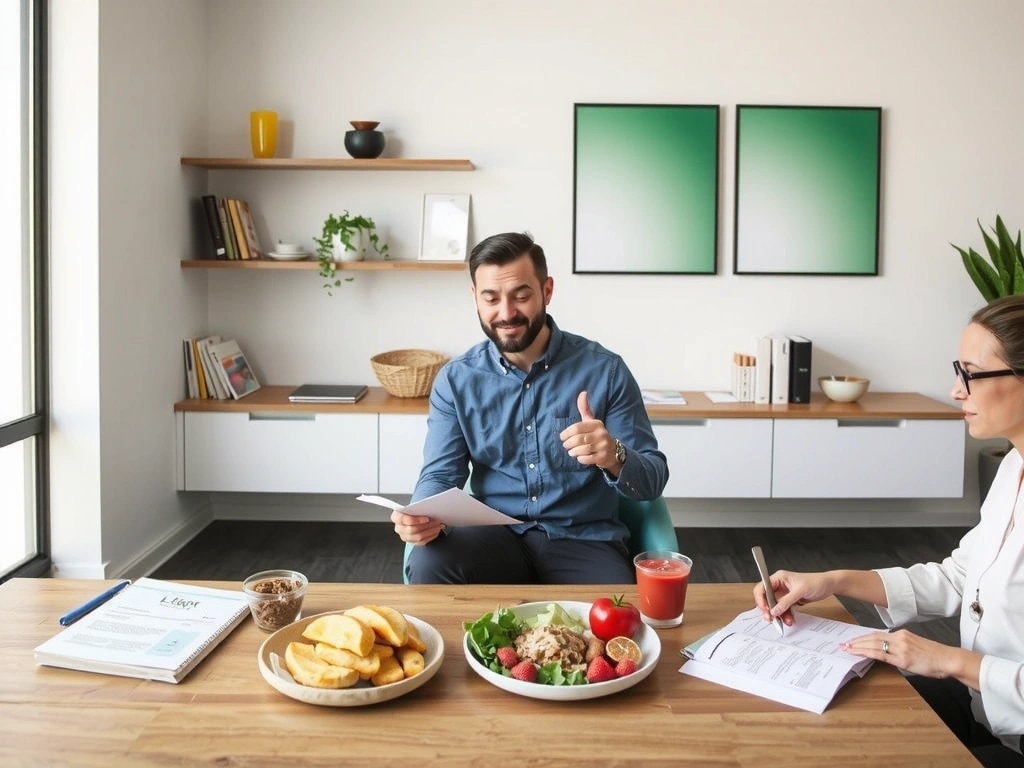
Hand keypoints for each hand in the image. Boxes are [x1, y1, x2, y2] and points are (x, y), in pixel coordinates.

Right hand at [390, 509, 444, 545]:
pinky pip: (422, 542)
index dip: (416, 520)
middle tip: (437, 521)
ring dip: (431, 531)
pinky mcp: (412, 542)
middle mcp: (399, 528)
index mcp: (396, 517)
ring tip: (439, 526)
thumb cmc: (413, 510)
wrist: (413, 516)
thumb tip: (430, 508)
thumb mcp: (414, 506)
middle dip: (427, 525)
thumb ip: (418, 507)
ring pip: (418, 537)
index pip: (403, 519)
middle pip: (412, 529)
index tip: (427, 518)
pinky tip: (436, 531)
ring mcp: (405, 536)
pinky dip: (431, 536)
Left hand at [559, 391, 617, 469]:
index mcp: (596, 424)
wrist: (613, 451)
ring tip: (571, 451)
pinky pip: (586, 459)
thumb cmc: (597, 434)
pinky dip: (580, 459)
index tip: (562, 437)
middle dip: (568, 443)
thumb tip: (583, 392)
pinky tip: (580, 457)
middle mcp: (601, 434)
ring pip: (582, 449)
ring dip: (573, 451)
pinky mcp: (602, 457)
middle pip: (578, 439)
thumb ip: (585, 408)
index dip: (567, 433)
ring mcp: (602, 446)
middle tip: (565, 445)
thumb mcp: (591, 421)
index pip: (577, 428)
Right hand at [752, 570, 835, 627]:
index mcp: (778, 578)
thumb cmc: (816, 582)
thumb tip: (774, 610)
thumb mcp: (800, 591)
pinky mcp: (790, 600)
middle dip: (768, 609)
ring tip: (787, 621)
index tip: (765, 609)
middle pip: (766, 598)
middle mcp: (779, 585)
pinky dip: (786, 615)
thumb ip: (786, 601)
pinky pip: (783, 609)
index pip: (762, 587)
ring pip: (775, 606)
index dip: (761, 599)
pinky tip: (790, 620)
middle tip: (771, 619)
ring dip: (779, 615)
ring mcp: (784, 593)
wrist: (828, 586)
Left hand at [840, 629, 970, 679]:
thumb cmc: (934, 655)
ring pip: (874, 645)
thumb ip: (900, 646)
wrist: (948, 659)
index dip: (863, 637)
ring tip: (846, 649)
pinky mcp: (903, 659)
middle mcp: (899, 638)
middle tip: (843, 643)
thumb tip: (886, 651)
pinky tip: (860, 655)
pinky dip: (868, 654)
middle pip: (872, 638)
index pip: (877, 634)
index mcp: (902, 634)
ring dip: (858, 647)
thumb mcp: (914, 646)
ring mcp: (901, 648)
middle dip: (856, 641)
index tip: (852, 639)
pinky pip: (882, 656)